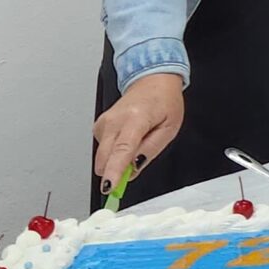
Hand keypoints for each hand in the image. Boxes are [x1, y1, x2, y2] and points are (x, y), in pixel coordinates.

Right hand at [92, 72, 184, 194]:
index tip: (110, 187)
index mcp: (135, 118)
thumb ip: (150, 151)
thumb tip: (133, 171)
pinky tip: (127, 139)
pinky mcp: (98, 126)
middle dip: (116, 172)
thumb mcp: (169, 129)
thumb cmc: (164, 102)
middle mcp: (114, 120)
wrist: (152, 81)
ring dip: (118, 160)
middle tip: (135, 167)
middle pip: (105, 158)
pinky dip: (115, 152)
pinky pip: (104, 150)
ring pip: (104, 157)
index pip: (121, 150)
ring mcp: (103, 122)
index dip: (115, 171)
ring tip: (137, 143)